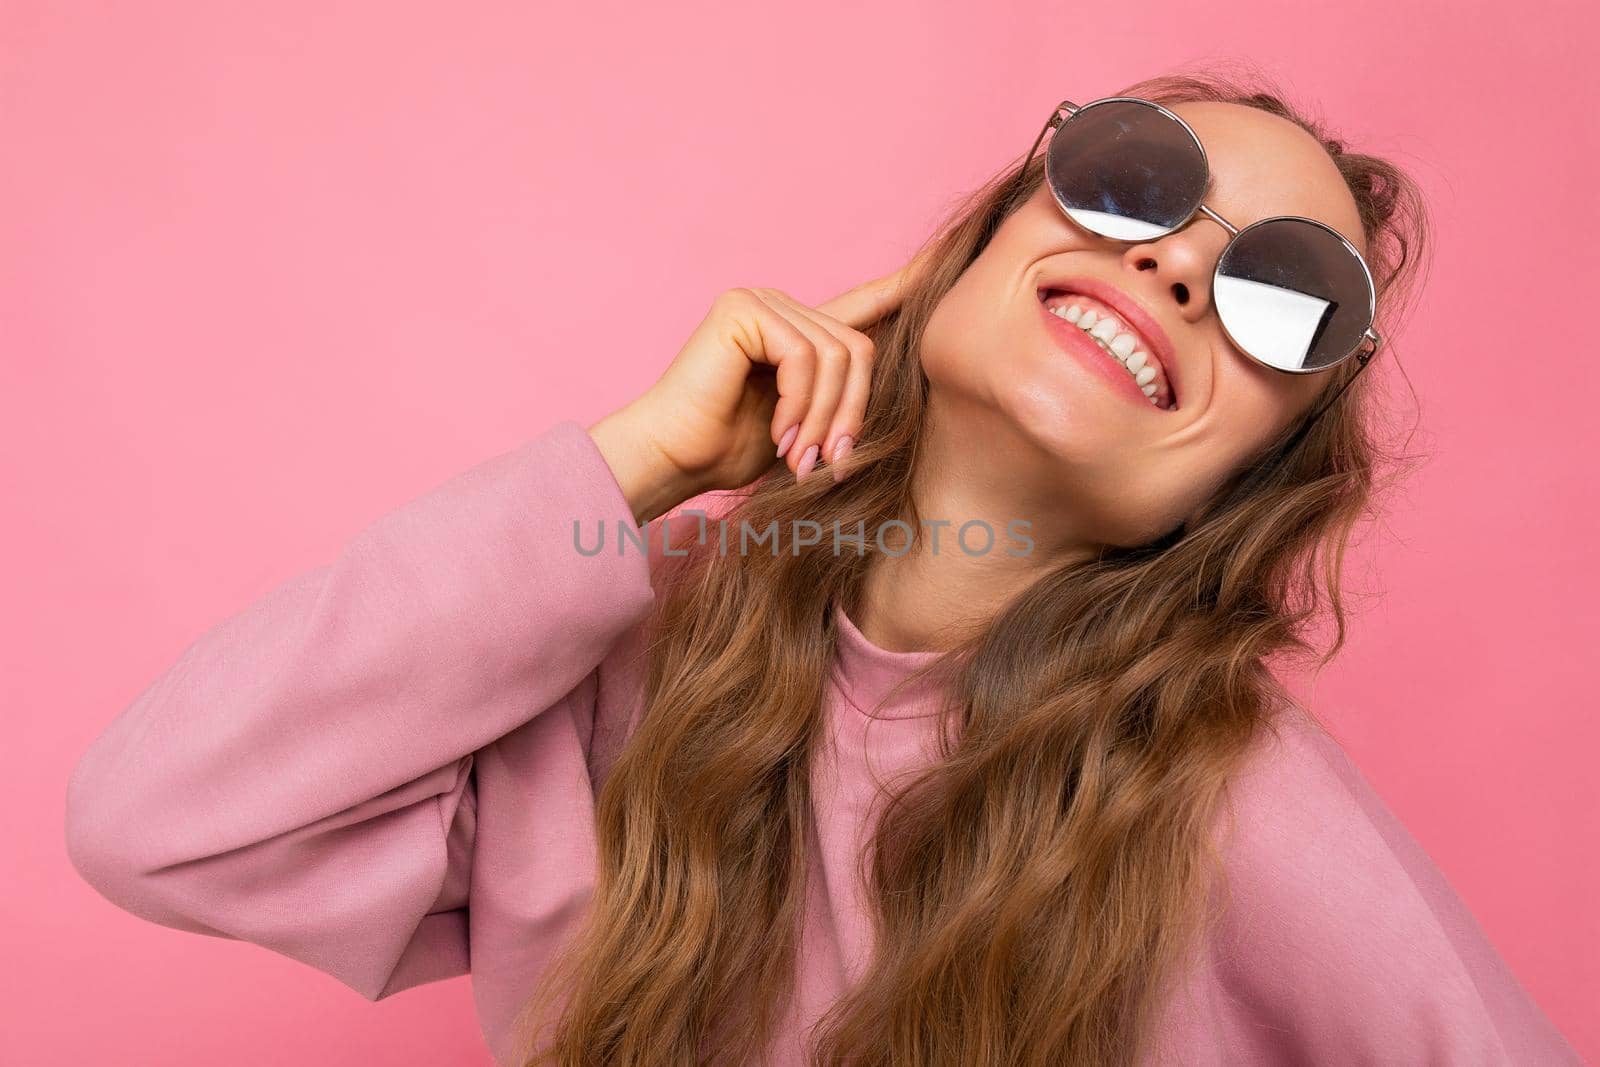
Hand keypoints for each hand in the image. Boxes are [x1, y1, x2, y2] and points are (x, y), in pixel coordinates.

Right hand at [590, 247, 931, 522]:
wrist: (672, 458)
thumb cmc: (729, 451)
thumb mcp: (807, 426)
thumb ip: (841, 399)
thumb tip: (906, 390)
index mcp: (797, 329)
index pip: (862, 305)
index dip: (903, 286)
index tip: (941, 265)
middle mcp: (780, 304)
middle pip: (859, 348)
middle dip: (851, 412)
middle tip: (829, 464)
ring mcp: (760, 301)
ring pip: (838, 356)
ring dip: (824, 417)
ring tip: (802, 459)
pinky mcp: (744, 309)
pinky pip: (805, 357)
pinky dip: (799, 404)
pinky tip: (779, 435)